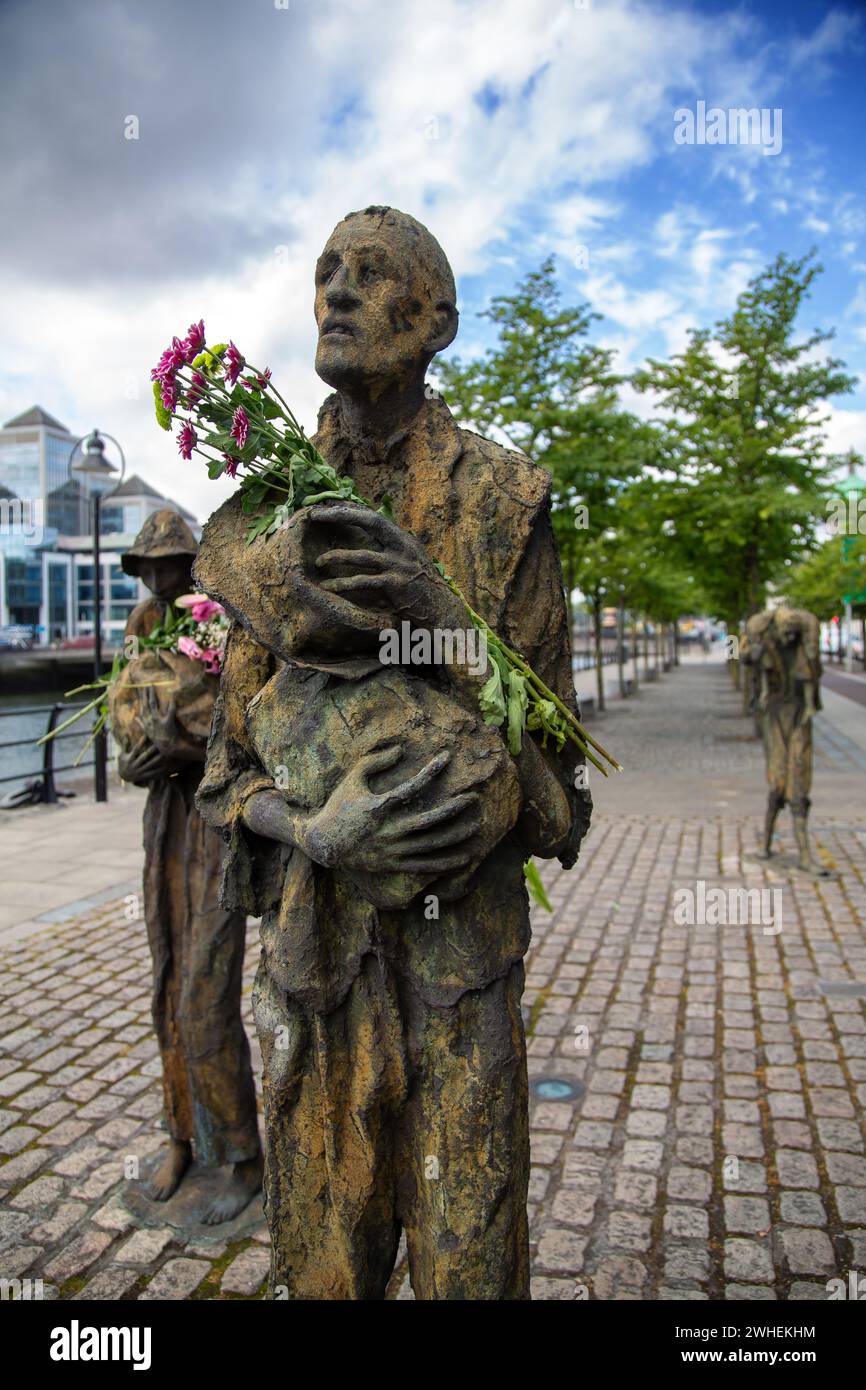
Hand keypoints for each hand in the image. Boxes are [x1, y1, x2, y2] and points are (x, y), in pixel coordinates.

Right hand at [118, 735, 170, 785]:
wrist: (123, 777)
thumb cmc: (123, 763)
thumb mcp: (122, 754)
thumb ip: (125, 745)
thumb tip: (126, 734)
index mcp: (129, 759)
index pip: (136, 749)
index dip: (141, 742)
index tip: (147, 735)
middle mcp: (134, 765)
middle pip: (144, 757)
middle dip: (151, 750)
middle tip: (158, 744)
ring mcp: (139, 771)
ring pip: (149, 765)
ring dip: (156, 760)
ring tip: (163, 755)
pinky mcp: (143, 776)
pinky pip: (152, 773)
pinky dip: (158, 770)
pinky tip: (164, 766)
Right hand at [141, 685, 180, 755]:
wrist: (167, 747)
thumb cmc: (157, 739)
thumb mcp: (147, 731)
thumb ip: (141, 724)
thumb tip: (135, 718)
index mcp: (145, 721)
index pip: (142, 706)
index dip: (140, 697)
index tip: (139, 688)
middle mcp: (150, 720)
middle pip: (146, 704)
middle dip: (145, 693)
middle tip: (145, 683)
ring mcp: (157, 721)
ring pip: (153, 705)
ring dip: (152, 695)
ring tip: (151, 686)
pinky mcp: (167, 723)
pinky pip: (169, 712)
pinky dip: (171, 705)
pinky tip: (172, 698)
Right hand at [302, 744, 482, 875]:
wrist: (323, 843)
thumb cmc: (339, 806)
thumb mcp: (352, 779)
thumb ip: (375, 761)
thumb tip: (400, 749)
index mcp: (377, 807)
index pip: (410, 788)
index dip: (429, 772)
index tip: (446, 758)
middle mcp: (387, 830)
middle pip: (427, 820)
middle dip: (452, 809)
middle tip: (473, 798)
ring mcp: (391, 850)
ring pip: (430, 845)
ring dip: (455, 835)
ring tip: (477, 825)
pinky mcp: (392, 864)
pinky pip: (424, 866)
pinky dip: (446, 863)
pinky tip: (465, 857)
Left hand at [306, 505, 463, 630]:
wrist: (443, 612)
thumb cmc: (423, 591)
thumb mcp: (411, 563)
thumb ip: (394, 551)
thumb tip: (372, 543)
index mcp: (405, 540)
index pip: (376, 517)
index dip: (353, 509)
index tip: (331, 507)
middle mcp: (404, 547)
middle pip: (371, 522)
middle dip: (342, 515)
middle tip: (317, 516)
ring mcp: (400, 565)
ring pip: (361, 556)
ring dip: (336, 557)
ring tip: (318, 562)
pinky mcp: (395, 584)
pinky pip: (363, 582)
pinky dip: (344, 584)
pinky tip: (330, 586)